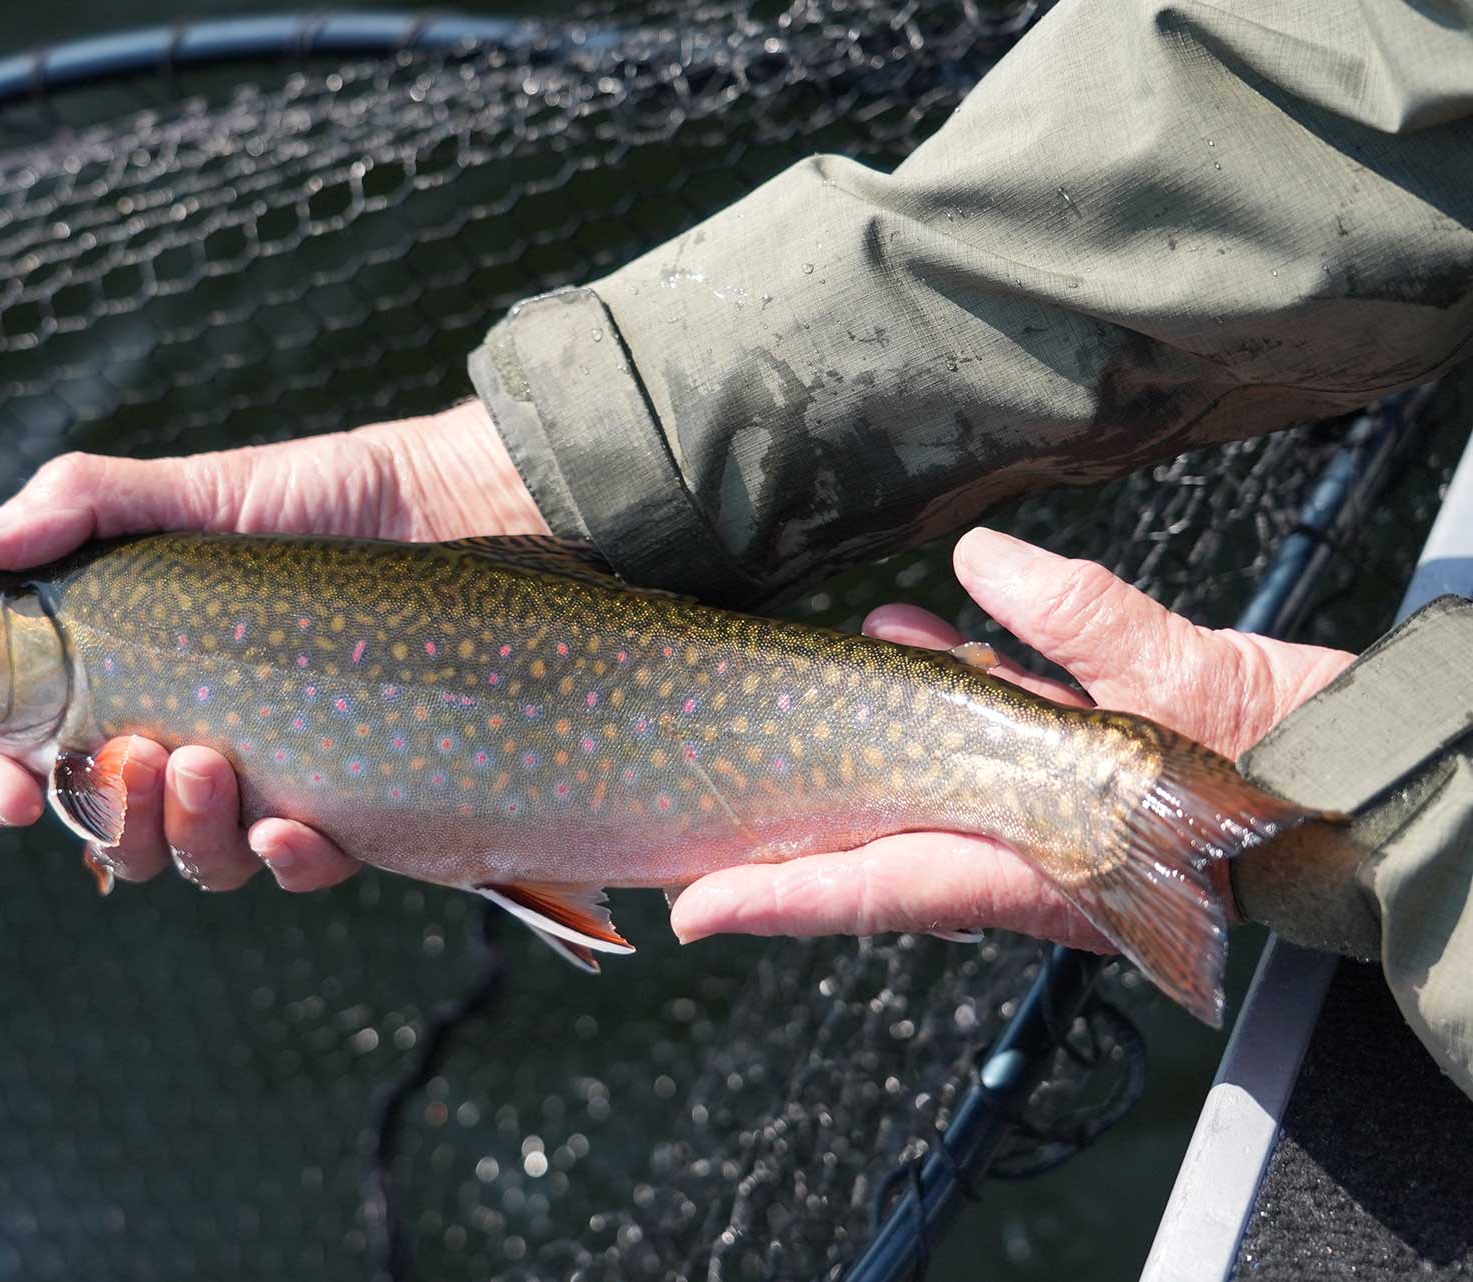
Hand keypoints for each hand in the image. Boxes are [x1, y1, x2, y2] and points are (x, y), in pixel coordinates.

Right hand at [0, 399, 545, 887]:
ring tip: (207, 761)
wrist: (464, 507)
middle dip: (105, 812)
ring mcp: (270, 779)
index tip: (5, 790)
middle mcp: (189, 737)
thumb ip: (84, 504)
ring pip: (195, 859)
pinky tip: (289, 827)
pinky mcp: (352, 804)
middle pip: (110, 826)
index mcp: (129, 676)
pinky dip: (285, 861)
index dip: (1, 786)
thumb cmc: (325, 496)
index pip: (33, 755)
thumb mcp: (198, 488)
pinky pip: (301, 867)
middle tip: (134, 755)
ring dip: (183, 833)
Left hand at [667, 528, 1357, 951]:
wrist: (1364, 790)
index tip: (695, 907)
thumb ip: (1079, 621)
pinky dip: (955, 692)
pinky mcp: (1073, 782)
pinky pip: (988, 747)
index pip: (886, 885)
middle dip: (801, 802)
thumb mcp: (1186, 680)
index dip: (784, 896)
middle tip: (712, 782)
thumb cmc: (1289, 766)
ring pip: (927, 782)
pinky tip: (930, 634)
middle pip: (880, 840)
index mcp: (1041, 865)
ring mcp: (1041, 823)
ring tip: (848, 645)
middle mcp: (1024, 858)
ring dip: (878, 721)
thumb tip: (985, 554)